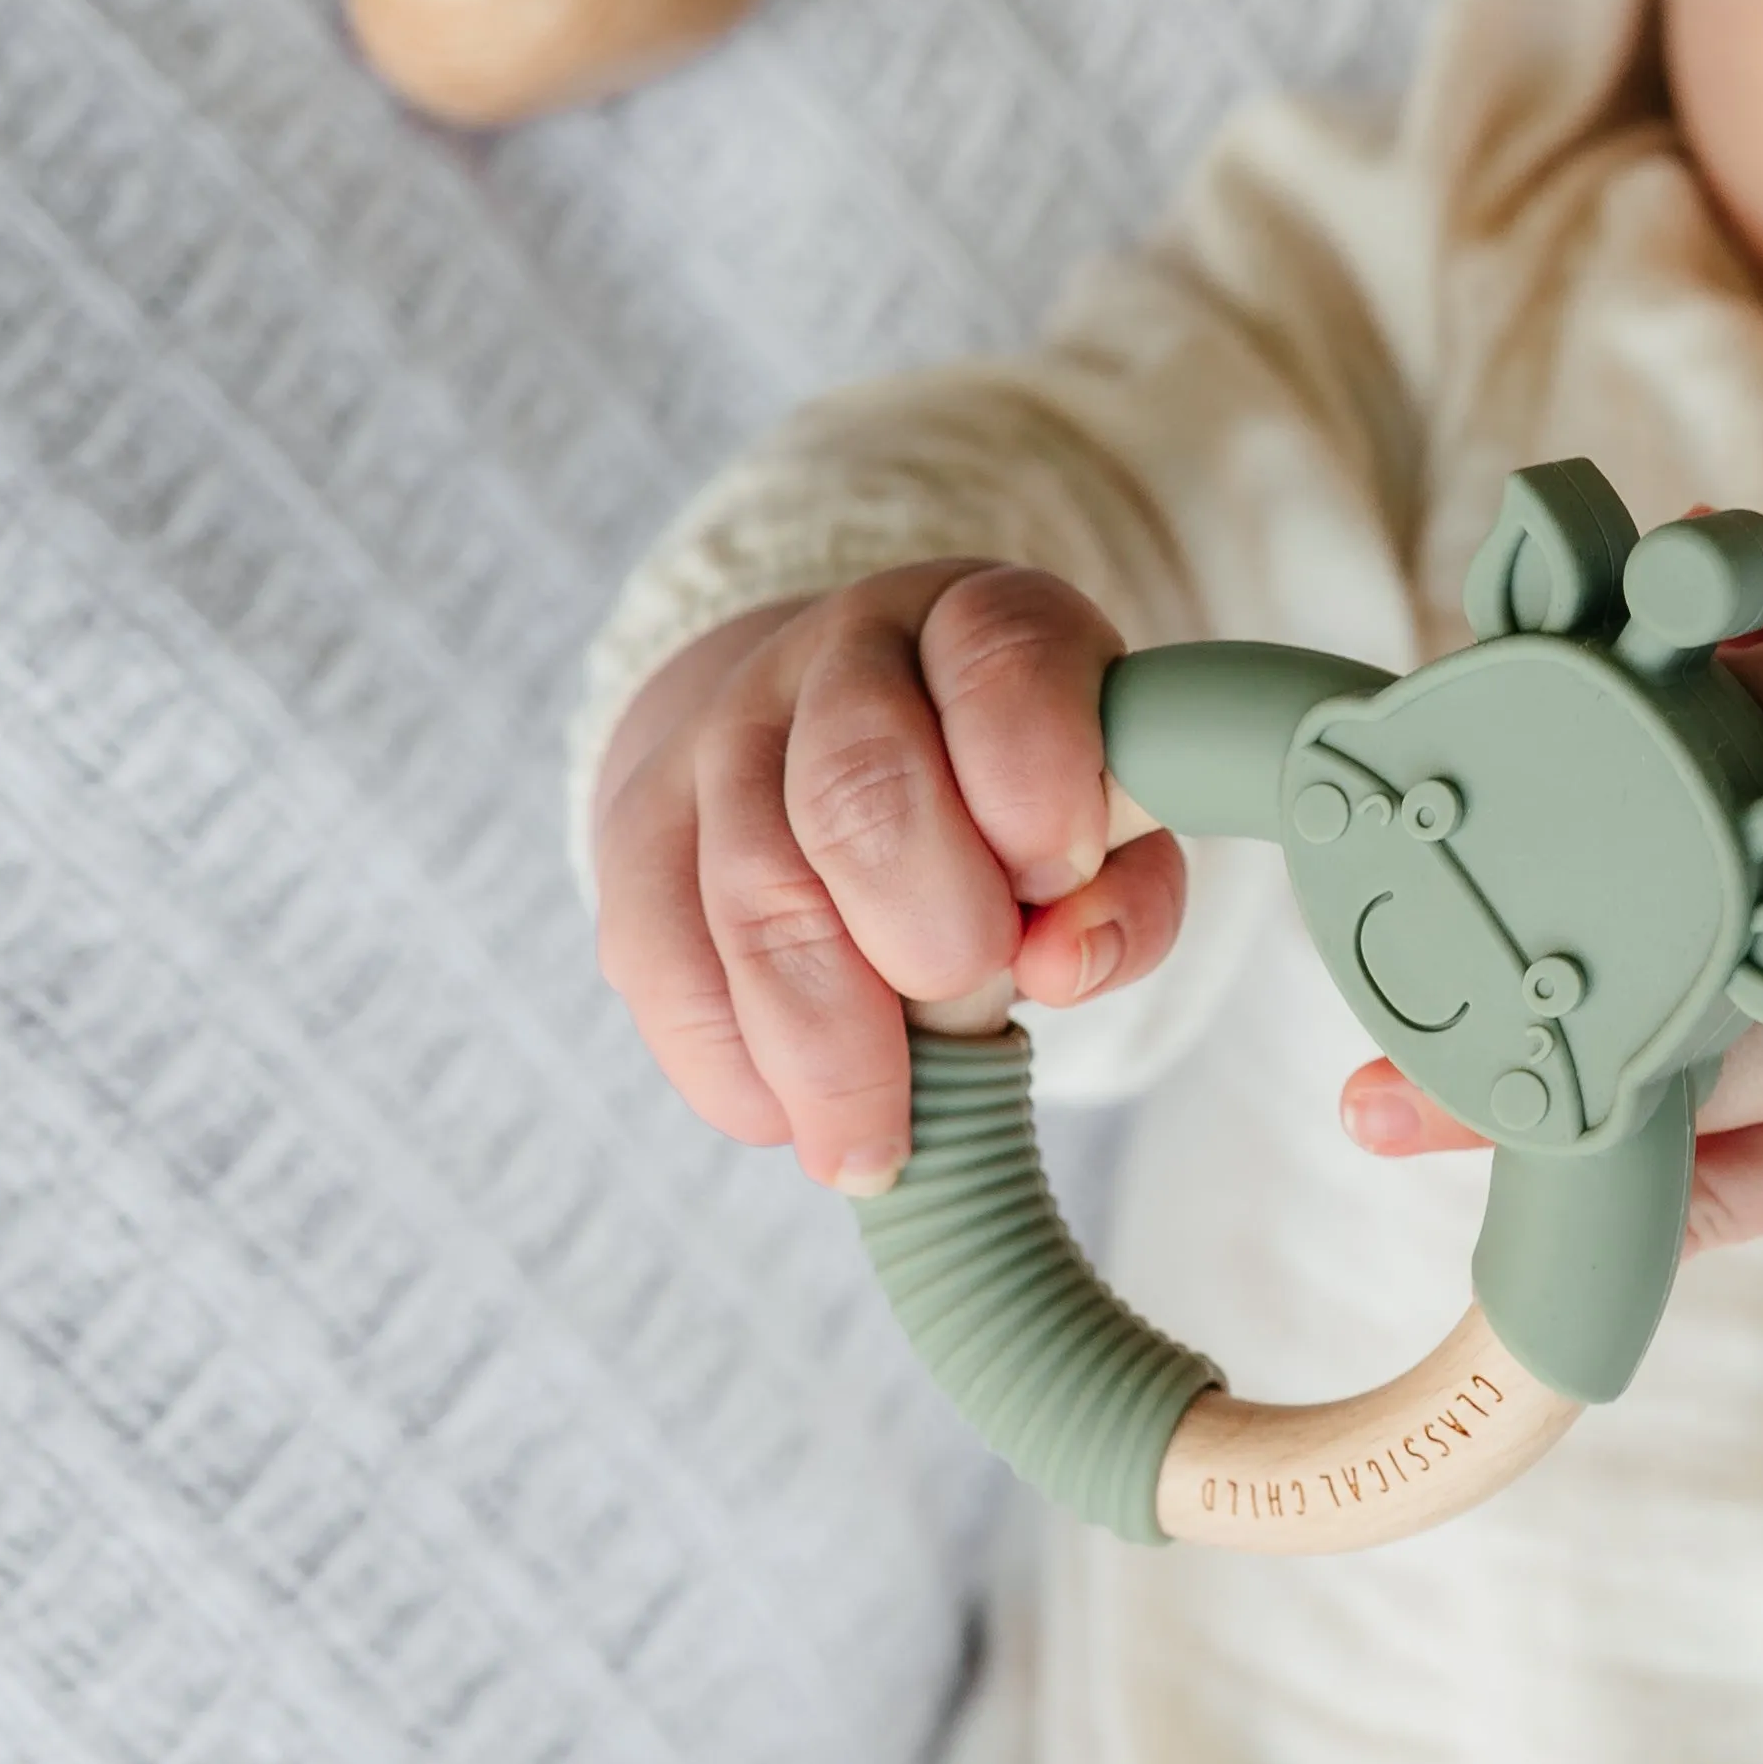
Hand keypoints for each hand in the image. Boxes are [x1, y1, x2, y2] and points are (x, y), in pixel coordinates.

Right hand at [589, 562, 1185, 1193]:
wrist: (831, 744)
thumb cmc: (1003, 808)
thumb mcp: (1106, 825)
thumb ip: (1122, 895)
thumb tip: (1060, 963)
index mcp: (977, 621)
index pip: (1000, 660)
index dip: (1035, 782)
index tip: (1061, 877)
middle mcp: (840, 655)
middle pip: (856, 788)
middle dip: (927, 929)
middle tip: (973, 1004)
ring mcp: (722, 735)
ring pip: (755, 891)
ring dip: (826, 1045)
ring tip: (879, 1142)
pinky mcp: (639, 829)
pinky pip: (663, 960)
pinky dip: (732, 1065)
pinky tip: (790, 1114)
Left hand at [1340, 565, 1762, 1263]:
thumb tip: (1673, 554)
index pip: (1730, 705)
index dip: (1589, 701)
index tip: (1473, 698)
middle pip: (1686, 884)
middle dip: (1536, 885)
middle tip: (1388, 890)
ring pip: (1691, 1063)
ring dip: (1531, 1081)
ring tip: (1376, 1097)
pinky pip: (1747, 1192)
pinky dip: (1628, 1200)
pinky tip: (1518, 1202)